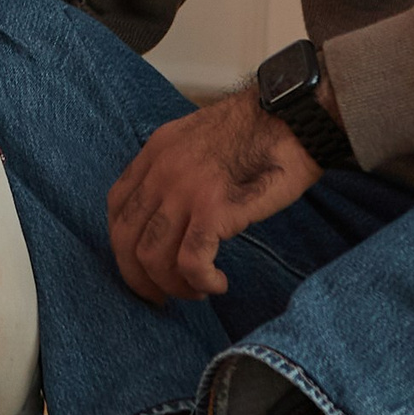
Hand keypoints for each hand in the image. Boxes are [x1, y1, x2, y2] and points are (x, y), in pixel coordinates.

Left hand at [107, 91, 316, 303]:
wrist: (296, 118)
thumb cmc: (263, 131)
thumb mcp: (200, 139)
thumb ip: (178, 169)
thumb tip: (174, 213)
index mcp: (156, 152)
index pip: (117, 208)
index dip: (123, 246)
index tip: (141, 267)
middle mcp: (162, 171)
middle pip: (125, 239)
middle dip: (139, 278)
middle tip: (163, 296)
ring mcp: (185, 190)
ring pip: (152, 257)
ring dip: (173, 286)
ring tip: (198, 290)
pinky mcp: (214, 209)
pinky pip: (190, 262)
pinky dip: (200, 283)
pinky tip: (218, 284)